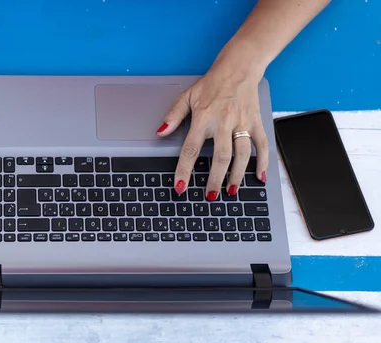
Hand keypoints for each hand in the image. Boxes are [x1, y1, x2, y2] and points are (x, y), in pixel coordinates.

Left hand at [156, 61, 268, 200]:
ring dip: (237, 175)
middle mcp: (224, 122)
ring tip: (231, 191)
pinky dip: (263, 162)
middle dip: (215, 179)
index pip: (191, 149)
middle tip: (211, 196)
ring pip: (241, 154)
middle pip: (220, 157)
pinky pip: (262, 145)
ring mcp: (242, 123)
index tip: (180, 187)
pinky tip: (259, 177)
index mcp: (204, 118)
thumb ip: (173, 116)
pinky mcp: (256, 122)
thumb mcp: (187, 96)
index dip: (184, 170)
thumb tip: (161, 133)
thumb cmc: (212, 83)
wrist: (240, 66)